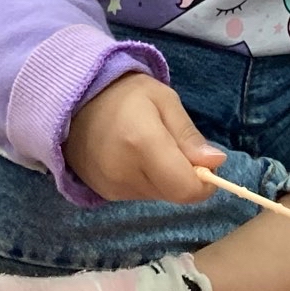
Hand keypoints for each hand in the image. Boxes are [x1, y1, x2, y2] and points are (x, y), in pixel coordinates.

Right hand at [65, 71, 222, 204]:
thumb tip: (216, 162)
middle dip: (184, 176)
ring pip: (158, 195)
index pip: (185, 189)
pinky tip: (133, 158)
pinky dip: (146, 181)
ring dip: (164, 178)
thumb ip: (189, 135)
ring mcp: (110, 186)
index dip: (204, 183)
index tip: (206, 165)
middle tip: (174, 147)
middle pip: (174, 194)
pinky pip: (139, 195)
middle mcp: (124, 172)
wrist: (74, 101)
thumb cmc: (125, 95)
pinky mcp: (102, 192)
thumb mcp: (165, 101)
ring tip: (149, 148)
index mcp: (143, 144)